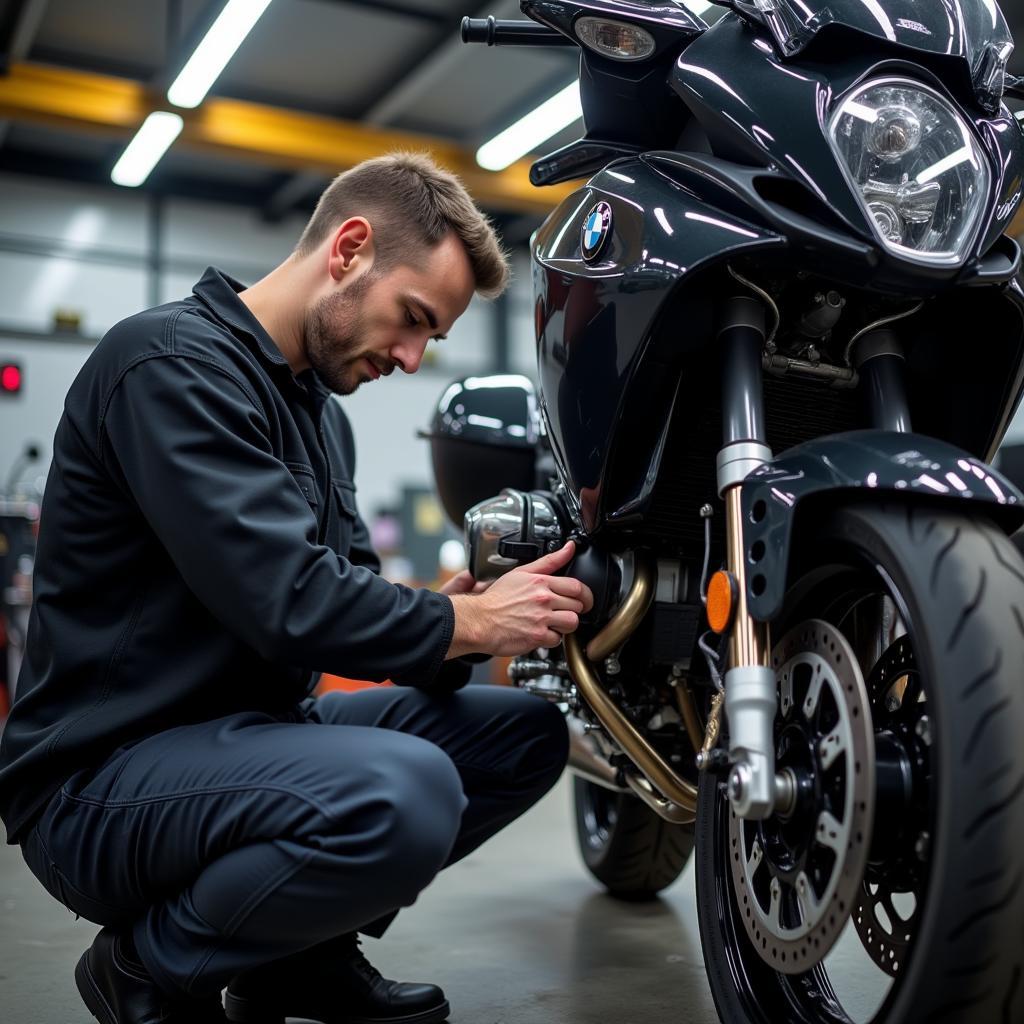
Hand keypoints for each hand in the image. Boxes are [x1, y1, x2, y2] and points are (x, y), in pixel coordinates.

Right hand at [447, 540, 594, 658]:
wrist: (478, 621)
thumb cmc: (497, 599)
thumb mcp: (521, 573)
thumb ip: (550, 560)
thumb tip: (569, 548)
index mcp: (541, 582)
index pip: (577, 586)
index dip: (584, 595)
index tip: (582, 600)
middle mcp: (543, 599)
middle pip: (578, 606)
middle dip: (573, 610)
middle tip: (562, 611)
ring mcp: (541, 619)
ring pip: (572, 623)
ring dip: (565, 625)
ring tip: (553, 623)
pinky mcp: (537, 637)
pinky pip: (557, 640)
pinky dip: (551, 639)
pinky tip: (541, 633)